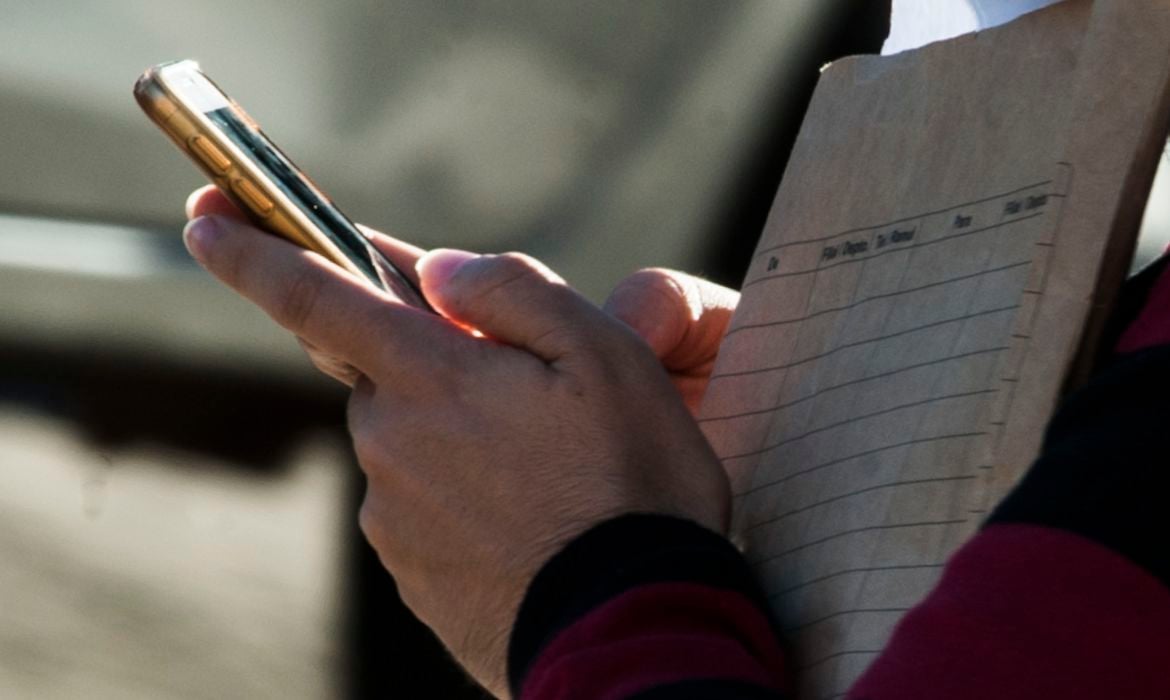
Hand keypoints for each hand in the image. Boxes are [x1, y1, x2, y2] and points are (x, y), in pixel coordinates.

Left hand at [181, 198, 729, 696]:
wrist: (630, 629)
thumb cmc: (629, 483)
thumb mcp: (605, 356)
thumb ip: (512, 292)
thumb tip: (438, 271)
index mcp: (430, 376)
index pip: (316, 295)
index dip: (253, 251)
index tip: (203, 220)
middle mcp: (390, 440)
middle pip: (383, 372)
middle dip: (430, 367)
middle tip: (521, 399)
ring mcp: (391, 513)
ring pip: (407, 440)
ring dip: (454, 436)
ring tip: (542, 474)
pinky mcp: (408, 569)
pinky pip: (418, 505)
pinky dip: (459, 497)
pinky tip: (524, 518)